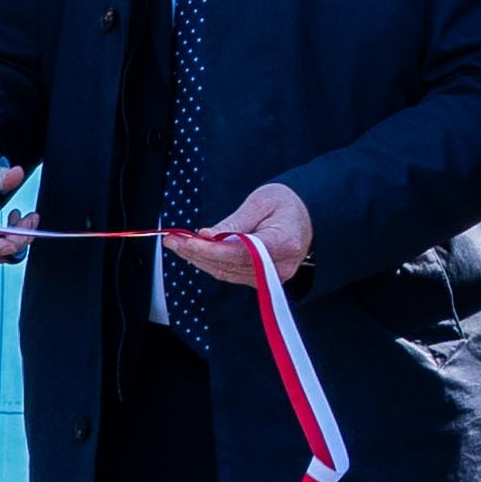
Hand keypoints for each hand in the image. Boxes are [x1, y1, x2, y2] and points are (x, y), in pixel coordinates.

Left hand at [168, 181, 315, 285]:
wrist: (308, 217)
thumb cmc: (287, 204)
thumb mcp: (262, 202)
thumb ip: (235, 222)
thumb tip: (207, 235)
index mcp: (284, 243)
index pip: (240, 253)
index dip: (211, 249)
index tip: (188, 240)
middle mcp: (279, 267)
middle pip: (229, 266)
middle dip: (197, 253)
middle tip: (172, 240)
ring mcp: (271, 277)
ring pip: (226, 273)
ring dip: (198, 259)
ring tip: (177, 244)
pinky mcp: (262, 279)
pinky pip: (230, 273)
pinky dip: (210, 262)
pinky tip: (194, 251)